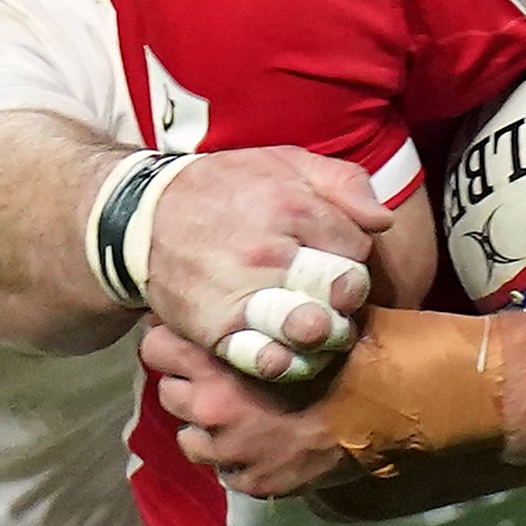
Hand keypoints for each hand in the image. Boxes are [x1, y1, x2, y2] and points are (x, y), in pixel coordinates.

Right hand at [141, 149, 386, 382]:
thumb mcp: (285, 162)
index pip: (356, 246)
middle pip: (341, 289)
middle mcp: (269, 252)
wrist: (143, 216)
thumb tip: (382, 220)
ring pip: (311, 328)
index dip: (352, 255)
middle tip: (332, 297)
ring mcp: (241, 292)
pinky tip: (290, 354)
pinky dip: (285, 363)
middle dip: (346, 296)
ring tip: (319, 328)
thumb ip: (343, 182)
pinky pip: (264, 358)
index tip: (333, 257)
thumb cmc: (225, 188)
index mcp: (291, 205)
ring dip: (326, 335)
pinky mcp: (215, 328)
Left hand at [146, 323, 367, 497]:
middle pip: (169, 394)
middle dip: (189, 385)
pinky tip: (261, 446)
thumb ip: (269, 310)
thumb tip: (253, 288)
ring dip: (207, 428)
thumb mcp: (306, 315)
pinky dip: (237, 461)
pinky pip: (225, 472)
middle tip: (217, 380)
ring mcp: (230, 452)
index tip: (186, 342)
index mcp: (217, 363)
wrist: (389, 408)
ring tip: (237, 418)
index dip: (171, 342)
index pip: (155, 347)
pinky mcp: (254, 483)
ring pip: (189, 439)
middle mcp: (211, 409)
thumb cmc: (350, 351)